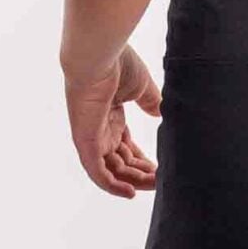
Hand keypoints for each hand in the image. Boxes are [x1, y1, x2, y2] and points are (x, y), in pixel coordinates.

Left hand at [64, 44, 162, 197]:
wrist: (99, 55)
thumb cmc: (117, 64)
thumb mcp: (141, 87)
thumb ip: (150, 102)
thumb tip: (159, 114)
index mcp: (110, 116)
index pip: (125, 147)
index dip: (142, 160)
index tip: (160, 168)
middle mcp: (99, 129)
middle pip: (120, 162)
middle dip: (141, 174)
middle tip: (161, 181)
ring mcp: (91, 137)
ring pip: (111, 170)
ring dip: (132, 181)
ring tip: (154, 186)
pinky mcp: (85, 142)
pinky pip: (97, 172)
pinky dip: (112, 186)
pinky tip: (130, 193)